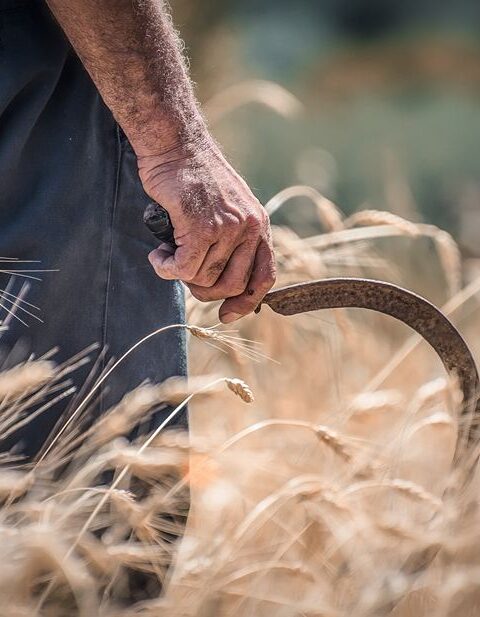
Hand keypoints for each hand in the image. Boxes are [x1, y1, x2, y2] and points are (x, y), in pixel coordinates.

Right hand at [138, 143, 275, 322]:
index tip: (227, 314)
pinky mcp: (202, 228)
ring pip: (205, 279)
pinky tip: (158, 255)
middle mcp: (250, 228)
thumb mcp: (226, 208)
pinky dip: (167, 268)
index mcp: (259, 226)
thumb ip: (231, 240)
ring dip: (180, 275)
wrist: (177, 145)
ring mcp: (228, 228)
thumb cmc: (193, 178)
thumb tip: (219, 282)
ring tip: (167, 255)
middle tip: (184, 274)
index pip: (264, 276)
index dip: (247, 301)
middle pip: (232, 286)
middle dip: (204, 290)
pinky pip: (185, 269)